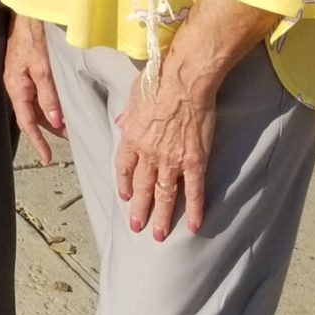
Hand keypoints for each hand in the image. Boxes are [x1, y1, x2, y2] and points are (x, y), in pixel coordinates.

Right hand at [3, 13, 63, 164]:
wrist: (29, 12)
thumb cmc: (32, 36)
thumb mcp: (43, 68)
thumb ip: (48, 95)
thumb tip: (54, 121)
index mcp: (15, 86)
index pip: (26, 122)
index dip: (37, 142)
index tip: (46, 158)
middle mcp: (16, 84)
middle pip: (31, 116)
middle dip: (48, 130)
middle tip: (69, 138)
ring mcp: (21, 77)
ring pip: (35, 105)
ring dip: (50, 116)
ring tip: (68, 124)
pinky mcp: (27, 69)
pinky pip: (37, 93)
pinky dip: (48, 103)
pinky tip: (59, 104)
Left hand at [114, 69, 217, 240]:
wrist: (184, 80)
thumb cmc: (158, 80)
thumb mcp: (134, 94)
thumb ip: (128, 114)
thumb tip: (120, 122)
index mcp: (132, 137)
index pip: (123, 167)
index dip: (124, 183)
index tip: (124, 196)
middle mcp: (149, 154)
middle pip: (142, 187)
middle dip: (139, 209)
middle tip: (137, 226)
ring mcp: (172, 160)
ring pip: (165, 195)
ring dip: (162, 216)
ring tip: (159, 235)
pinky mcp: (194, 161)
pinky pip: (194, 191)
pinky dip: (194, 209)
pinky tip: (194, 225)